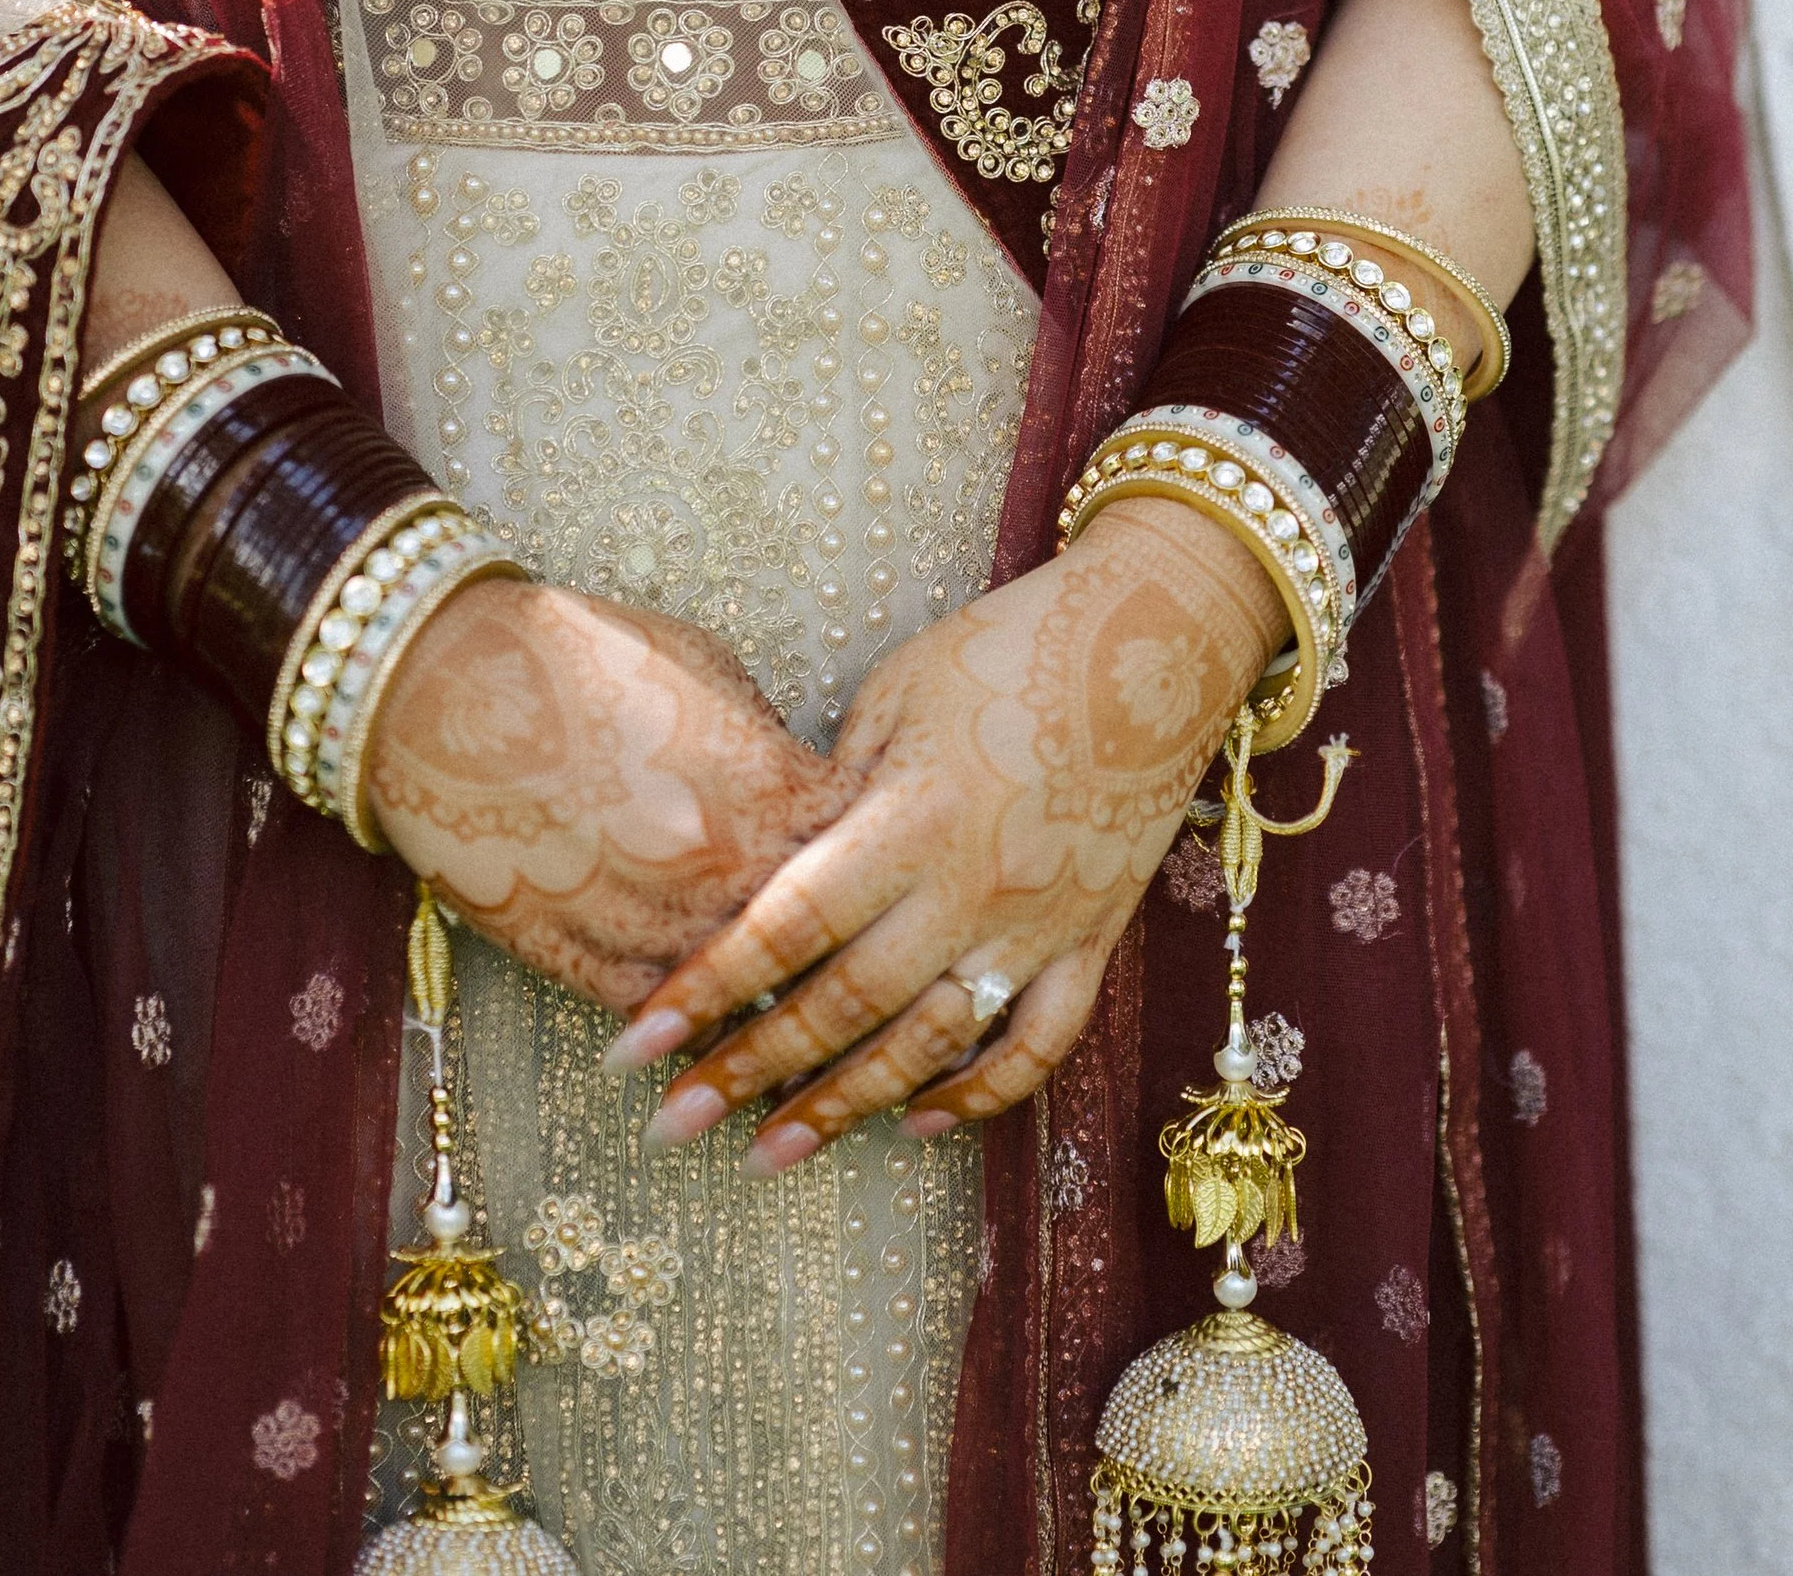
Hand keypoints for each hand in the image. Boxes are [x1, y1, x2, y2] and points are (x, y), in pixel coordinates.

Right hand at [364, 578, 850, 1011]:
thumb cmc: (574, 655)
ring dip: (765, 1000)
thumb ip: (764, 740)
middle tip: (875, 960)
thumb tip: (802, 785)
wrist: (435, 683)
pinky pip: (648, 1007)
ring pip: (731, 990)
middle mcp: (708, 863)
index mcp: (756, 783)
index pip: (859, 844)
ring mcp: (637, 917)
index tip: (893, 856)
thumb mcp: (701, 668)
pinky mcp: (566, 953)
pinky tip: (706, 1023)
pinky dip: (680, 1016)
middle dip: (839, 941)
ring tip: (809, 1028)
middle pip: (811, 934)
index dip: (880, 849)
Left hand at [603, 498, 1284, 1167]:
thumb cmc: (1011, 644)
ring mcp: (1039, 924)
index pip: (786, 927)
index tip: (632, 1048)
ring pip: (930, 1045)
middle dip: (749, 1070)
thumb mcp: (900, 690)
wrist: (1160, 639)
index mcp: (911, 817)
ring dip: (845, 1106)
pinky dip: (979, 1094)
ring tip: (769, 1154)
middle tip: (672, 1124)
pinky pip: (1036, 1043)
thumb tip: (775, 861)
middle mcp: (971, 888)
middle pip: (843, 1004)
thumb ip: (835, 785)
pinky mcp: (1093, 937)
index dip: (704, 990)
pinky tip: (918, 1121)